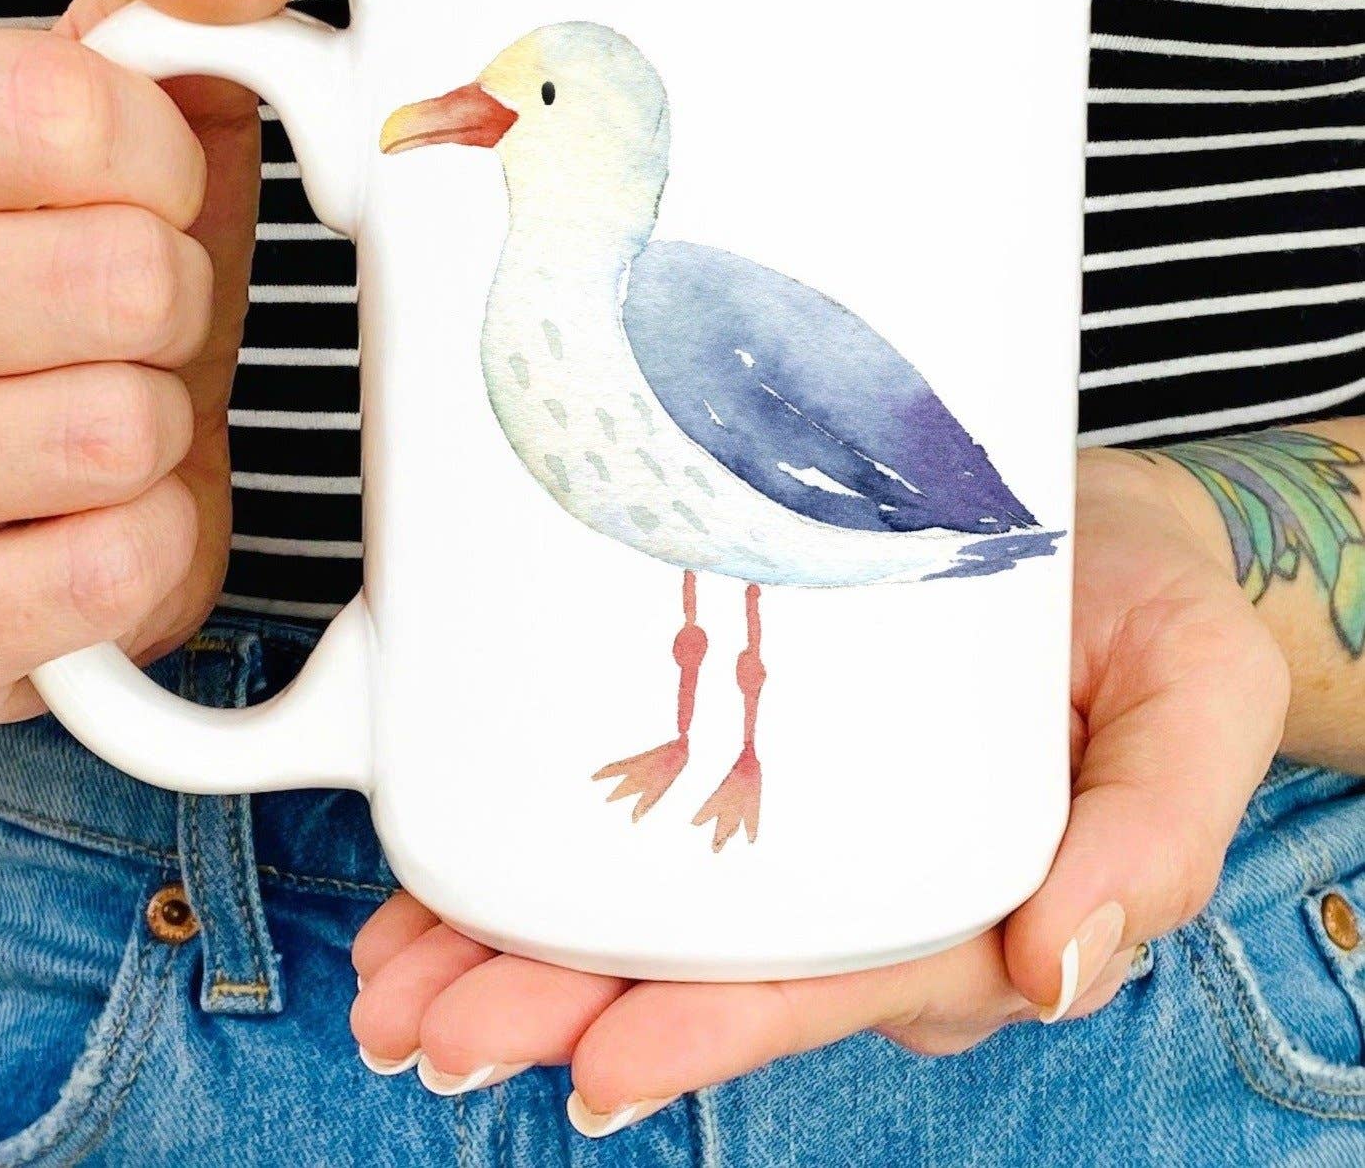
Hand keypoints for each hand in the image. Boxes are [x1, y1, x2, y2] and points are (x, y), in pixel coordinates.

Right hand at [0, 0, 294, 727]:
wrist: (13, 458)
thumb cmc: (60, 259)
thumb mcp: (97, 97)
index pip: (73, 113)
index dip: (161, 158)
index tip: (141, 188)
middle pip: (123, 284)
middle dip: (166, 299)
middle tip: (119, 316)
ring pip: (119, 432)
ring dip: (156, 424)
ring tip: (93, 413)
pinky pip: (116, 567)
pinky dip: (147, 542)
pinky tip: (89, 514)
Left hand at [350, 446, 1287, 1133]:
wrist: (1096, 532)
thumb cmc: (1150, 615)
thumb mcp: (1196, 696)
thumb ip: (1157, 835)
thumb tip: (1062, 968)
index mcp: (971, 900)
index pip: (830, 982)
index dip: (711, 1029)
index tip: (595, 1062)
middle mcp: (872, 893)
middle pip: (705, 971)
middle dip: (564, 1006)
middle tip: (430, 1025)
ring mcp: (808, 840)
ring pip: (650, 922)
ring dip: (516, 956)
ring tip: (398, 979)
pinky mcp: (761, 772)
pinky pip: (641, 842)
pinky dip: (532, 869)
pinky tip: (441, 889)